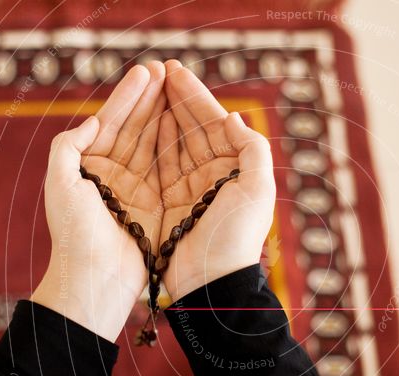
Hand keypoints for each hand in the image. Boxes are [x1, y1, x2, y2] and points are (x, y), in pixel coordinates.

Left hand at [31, 62, 165, 340]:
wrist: (96, 279)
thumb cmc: (74, 233)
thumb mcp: (60, 184)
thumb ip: (69, 147)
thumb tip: (93, 120)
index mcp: (88, 166)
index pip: (111, 123)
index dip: (128, 96)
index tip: (147, 72)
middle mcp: (113, 174)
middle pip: (134, 128)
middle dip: (149, 99)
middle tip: (167, 70)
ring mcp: (136, 188)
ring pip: (153, 143)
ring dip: (164, 114)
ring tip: (178, 87)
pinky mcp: (157, 204)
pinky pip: (168, 168)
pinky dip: (176, 144)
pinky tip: (185, 122)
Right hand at [157, 60, 275, 299]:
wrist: (212, 281)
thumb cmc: (236, 236)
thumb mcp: (257, 190)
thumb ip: (252, 150)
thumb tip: (232, 118)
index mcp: (234, 169)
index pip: (212, 124)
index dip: (195, 96)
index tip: (175, 72)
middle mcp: (211, 175)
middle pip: (190, 128)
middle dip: (175, 99)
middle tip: (156, 71)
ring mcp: (188, 188)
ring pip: (172, 142)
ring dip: (160, 114)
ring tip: (145, 87)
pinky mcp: (167, 203)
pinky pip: (157, 165)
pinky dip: (150, 142)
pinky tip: (141, 121)